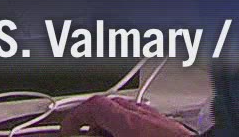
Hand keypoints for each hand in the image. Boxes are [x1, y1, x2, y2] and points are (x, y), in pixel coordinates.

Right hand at [56, 95, 193, 136]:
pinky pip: (144, 119)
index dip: (75, 115)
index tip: (67, 128)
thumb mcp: (124, 133)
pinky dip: (131, 126)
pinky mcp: (170, 125)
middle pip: (110, 104)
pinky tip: (131, 136)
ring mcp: (159, 118)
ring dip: (113, 124)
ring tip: (107, 136)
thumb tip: (86, 133)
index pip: (95, 105)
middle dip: (94, 121)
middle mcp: (146, 114)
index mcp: (130, 120)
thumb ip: (102, 132)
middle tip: (86, 135)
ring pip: (128, 111)